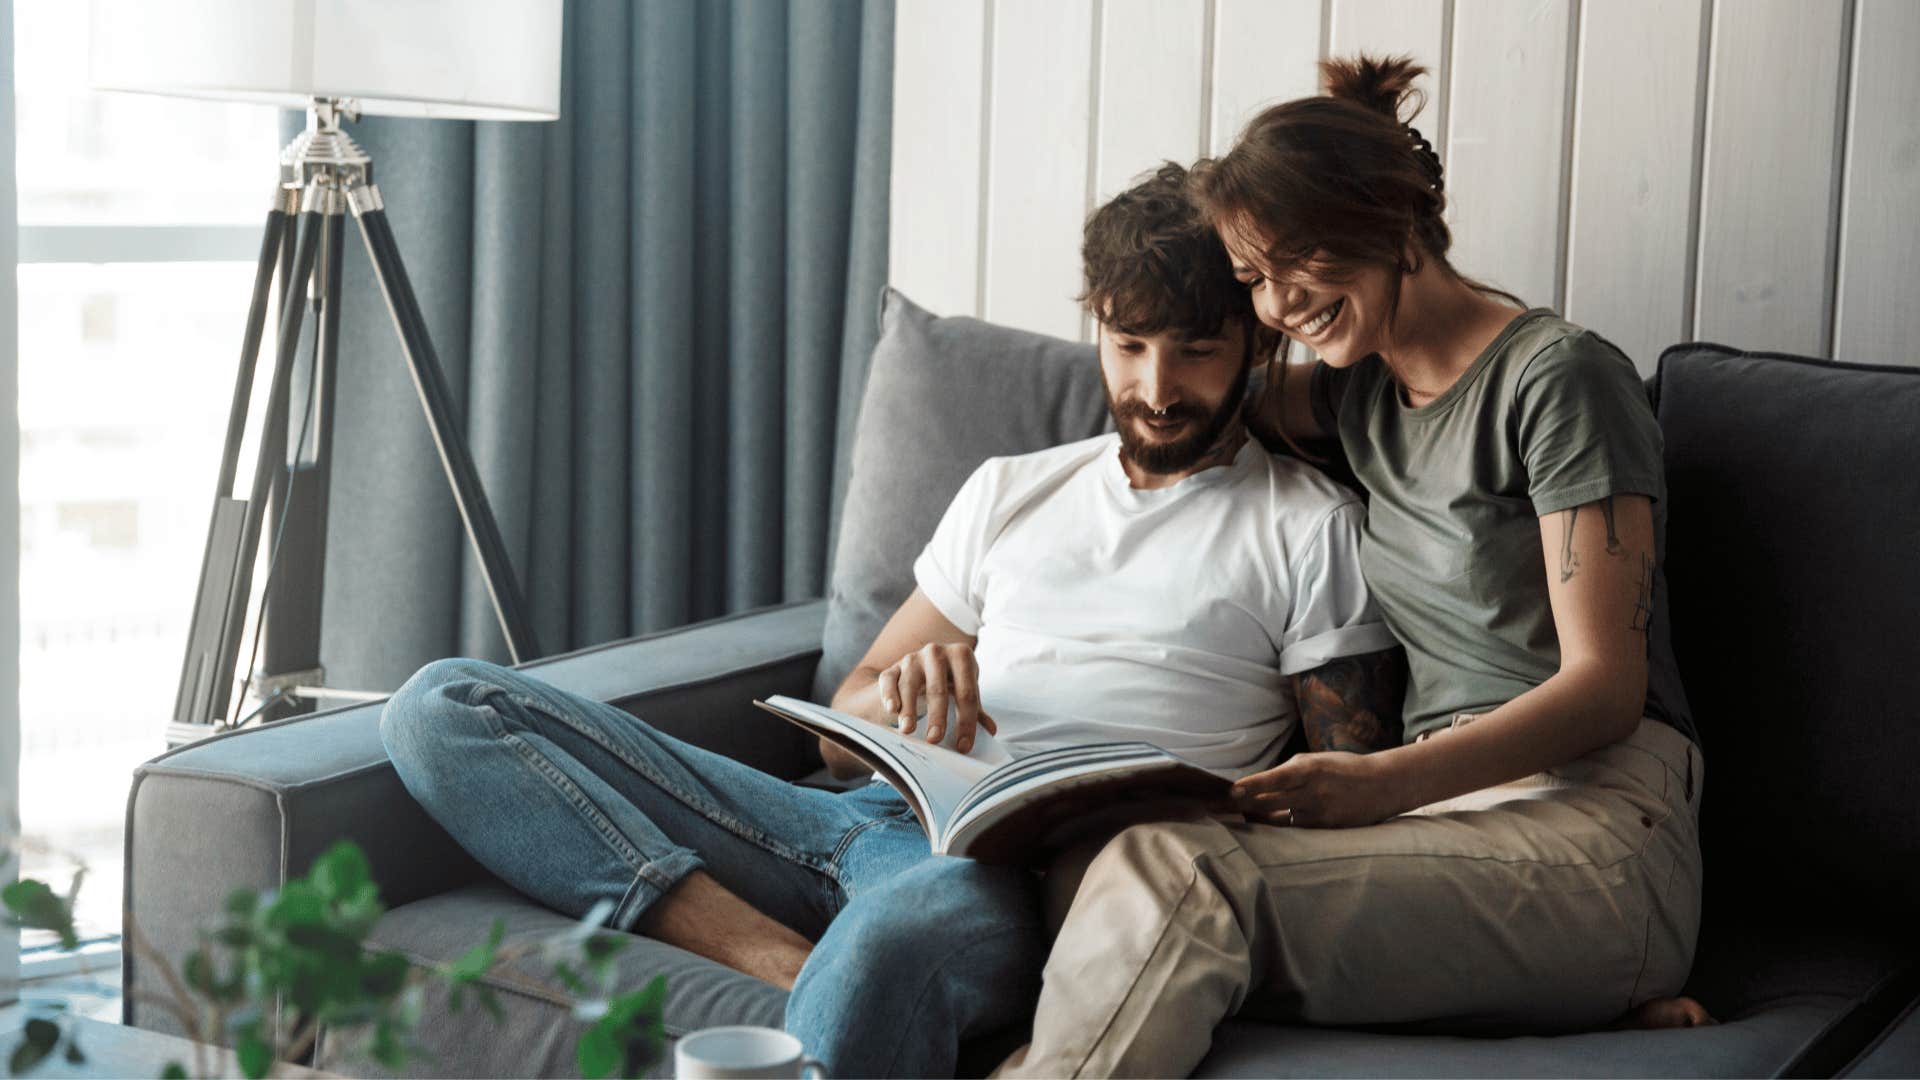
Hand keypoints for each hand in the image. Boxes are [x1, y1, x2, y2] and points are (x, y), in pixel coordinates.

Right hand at [876, 642, 996, 754]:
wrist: (921, 671)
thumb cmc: (949, 684)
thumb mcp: (964, 692)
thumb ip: (976, 711)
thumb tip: (991, 731)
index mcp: (961, 655)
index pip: (967, 693)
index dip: (967, 721)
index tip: (963, 746)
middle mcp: (936, 652)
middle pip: (938, 688)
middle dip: (937, 715)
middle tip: (935, 739)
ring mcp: (912, 659)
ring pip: (910, 684)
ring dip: (908, 708)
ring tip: (908, 730)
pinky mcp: (893, 668)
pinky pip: (889, 680)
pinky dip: (889, 694)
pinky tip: (892, 710)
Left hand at [1229, 750, 1401, 827]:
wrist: (1382, 785)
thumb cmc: (1343, 768)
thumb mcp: (1316, 760)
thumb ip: (1289, 770)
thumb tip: (1259, 783)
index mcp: (1310, 769)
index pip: (1275, 778)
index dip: (1252, 785)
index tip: (1231, 791)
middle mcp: (1313, 792)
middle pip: (1270, 801)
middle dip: (1241, 805)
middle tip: (1215, 806)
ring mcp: (1319, 813)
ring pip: (1277, 819)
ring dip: (1255, 818)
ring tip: (1234, 815)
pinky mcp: (1324, 828)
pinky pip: (1292, 828)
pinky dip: (1275, 825)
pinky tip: (1260, 823)